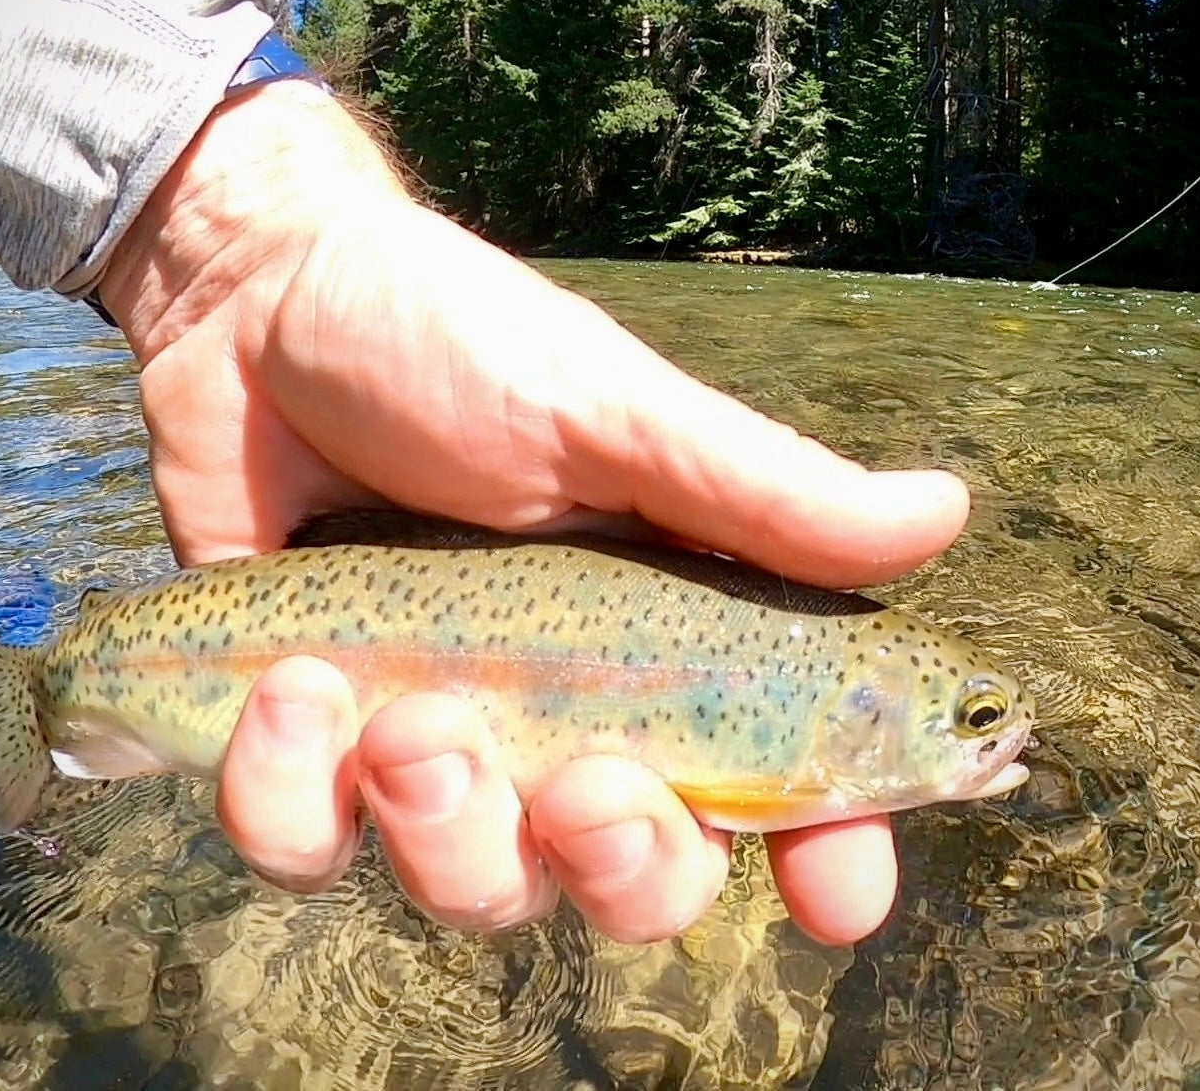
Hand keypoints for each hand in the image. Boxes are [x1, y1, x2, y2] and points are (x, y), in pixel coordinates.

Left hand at [99, 79, 969, 944]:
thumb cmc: (451, 337)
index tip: (837, 897)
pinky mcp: (300, 743)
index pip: (771, 774)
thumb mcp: (608, 407)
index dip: (824, 851)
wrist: (256, 301)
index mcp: (656, 626)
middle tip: (581, 782)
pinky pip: (310, 849)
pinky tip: (287, 688)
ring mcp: (427, 733)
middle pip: (629, 877)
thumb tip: (944, 514)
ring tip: (399, 710)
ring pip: (474, 891)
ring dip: (446, 830)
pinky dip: (292, 798)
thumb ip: (758, 488)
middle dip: (619, 864)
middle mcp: (556, 702)